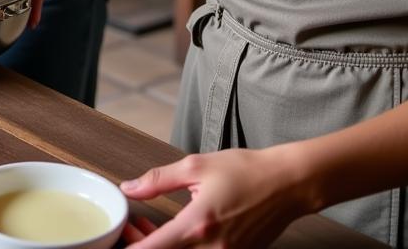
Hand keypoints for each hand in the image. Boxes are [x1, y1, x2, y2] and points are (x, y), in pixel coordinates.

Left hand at [119, 146, 310, 247]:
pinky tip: (176, 232)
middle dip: (143, 245)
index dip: (132, 246)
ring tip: (153, 228)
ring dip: (162, 248)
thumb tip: (128, 188)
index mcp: (198, 225)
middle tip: (134, 226)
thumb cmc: (245, 171)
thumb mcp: (196, 166)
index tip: (120, 237)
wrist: (287, 184)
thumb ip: (158, 180)